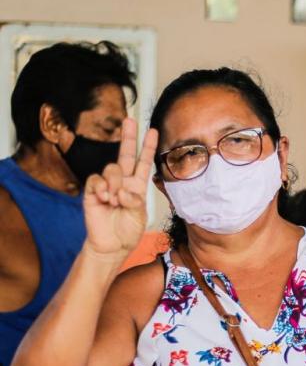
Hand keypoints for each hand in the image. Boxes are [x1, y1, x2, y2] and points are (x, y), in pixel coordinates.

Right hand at [83, 118, 157, 257]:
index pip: (143, 163)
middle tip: (130, 120)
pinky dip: (103, 187)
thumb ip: (134, 201)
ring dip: (115, 183)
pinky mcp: (93, 191)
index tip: (153, 130)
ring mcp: (107, 185)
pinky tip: (106, 199)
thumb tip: (121, 191)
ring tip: (115, 200)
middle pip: (125, 154)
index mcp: (137, 186)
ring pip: (112, 168)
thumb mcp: (139, 216)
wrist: (112, 246)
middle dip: (128, 137)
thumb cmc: (128, 231)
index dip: (147, 147)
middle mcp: (123, 182)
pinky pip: (96, 179)